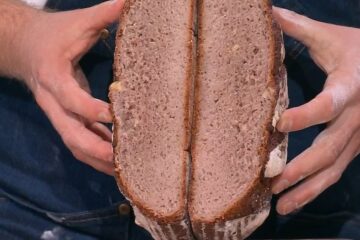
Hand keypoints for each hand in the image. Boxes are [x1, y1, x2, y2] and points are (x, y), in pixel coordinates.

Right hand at [15, 0, 124, 174]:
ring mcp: (58, 114)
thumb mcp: (77, 23)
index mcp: (54, 79)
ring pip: (75, 144)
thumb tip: (130, 2)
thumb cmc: (53, 35)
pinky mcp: (66, 117)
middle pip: (70, 134)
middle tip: (122, 161)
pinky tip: (116, 161)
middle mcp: (54, 103)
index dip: (93, 111)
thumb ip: (103, 14)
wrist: (26, 47)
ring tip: (123, 172)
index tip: (117, 116)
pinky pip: (79, 140)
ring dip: (97, 159)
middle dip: (96, 150)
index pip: (73, 100)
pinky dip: (96, 153)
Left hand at [272, 7, 359, 214]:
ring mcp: (358, 137)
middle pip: (331, 148)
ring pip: (335, 168)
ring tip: (282, 206)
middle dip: (303, 168)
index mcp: (350, 87)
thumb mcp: (331, 38)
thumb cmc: (359, 50)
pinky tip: (296, 200)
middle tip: (274, 183)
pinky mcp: (356, 146)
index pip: (328, 104)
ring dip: (309, 189)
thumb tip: (267, 12)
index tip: (278, 124)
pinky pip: (336, 170)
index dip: (305, 115)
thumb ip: (299, 27)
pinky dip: (316, 188)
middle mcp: (357, 118)